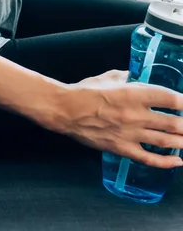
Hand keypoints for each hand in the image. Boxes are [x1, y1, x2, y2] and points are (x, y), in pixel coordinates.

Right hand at [52, 69, 182, 168]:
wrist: (67, 111)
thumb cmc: (85, 91)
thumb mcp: (109, 77)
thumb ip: (128, 77)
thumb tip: (138, 76)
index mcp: (133, 94)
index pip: (169, 99)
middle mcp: (136, 115)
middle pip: (173, 123)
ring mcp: (130, 134)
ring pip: (166, 141)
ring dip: (182, 142)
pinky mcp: (122, 149)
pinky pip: (149, 159)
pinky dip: (166, 162)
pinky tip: (178, 161)